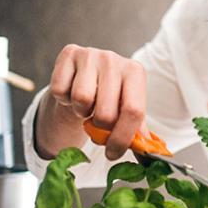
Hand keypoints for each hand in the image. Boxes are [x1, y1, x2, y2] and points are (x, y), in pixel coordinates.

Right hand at [41, 44, 147, 159]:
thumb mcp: (125, 111)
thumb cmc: (107, 99)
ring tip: (86, 105)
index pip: (133, 111)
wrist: (81, 79)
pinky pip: (59, 89)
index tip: (112, 153)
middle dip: (99, 127)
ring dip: (81, 111)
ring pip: (81, 99)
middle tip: (97, 122)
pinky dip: (63, 99)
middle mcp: (114, 59)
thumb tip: (148, 155)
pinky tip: (71, 92)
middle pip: (106, 112)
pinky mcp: (69, 53)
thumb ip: (136, 133)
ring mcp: (91, 54)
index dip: (122, 138)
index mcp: (135, 72)